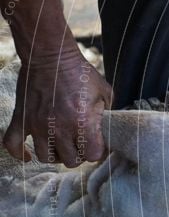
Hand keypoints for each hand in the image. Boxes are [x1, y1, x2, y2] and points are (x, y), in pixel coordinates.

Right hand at [3, 50, 112, 167]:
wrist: (50, 55)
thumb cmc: (80, 72)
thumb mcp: (104, 92)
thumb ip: (108, 113)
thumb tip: (108, 128)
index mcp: (83, 122)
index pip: (92, 155)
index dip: (96, 152)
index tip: (96, 145)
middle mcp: (59, 128)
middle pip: (70, 160)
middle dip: (77, 154)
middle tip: (78, 144)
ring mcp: (37, 125)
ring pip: (45, 157)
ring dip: (54, 154)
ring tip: (60, 145)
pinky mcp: (22, 119)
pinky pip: (13, 145)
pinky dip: (20, 154)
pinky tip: (28, 155)